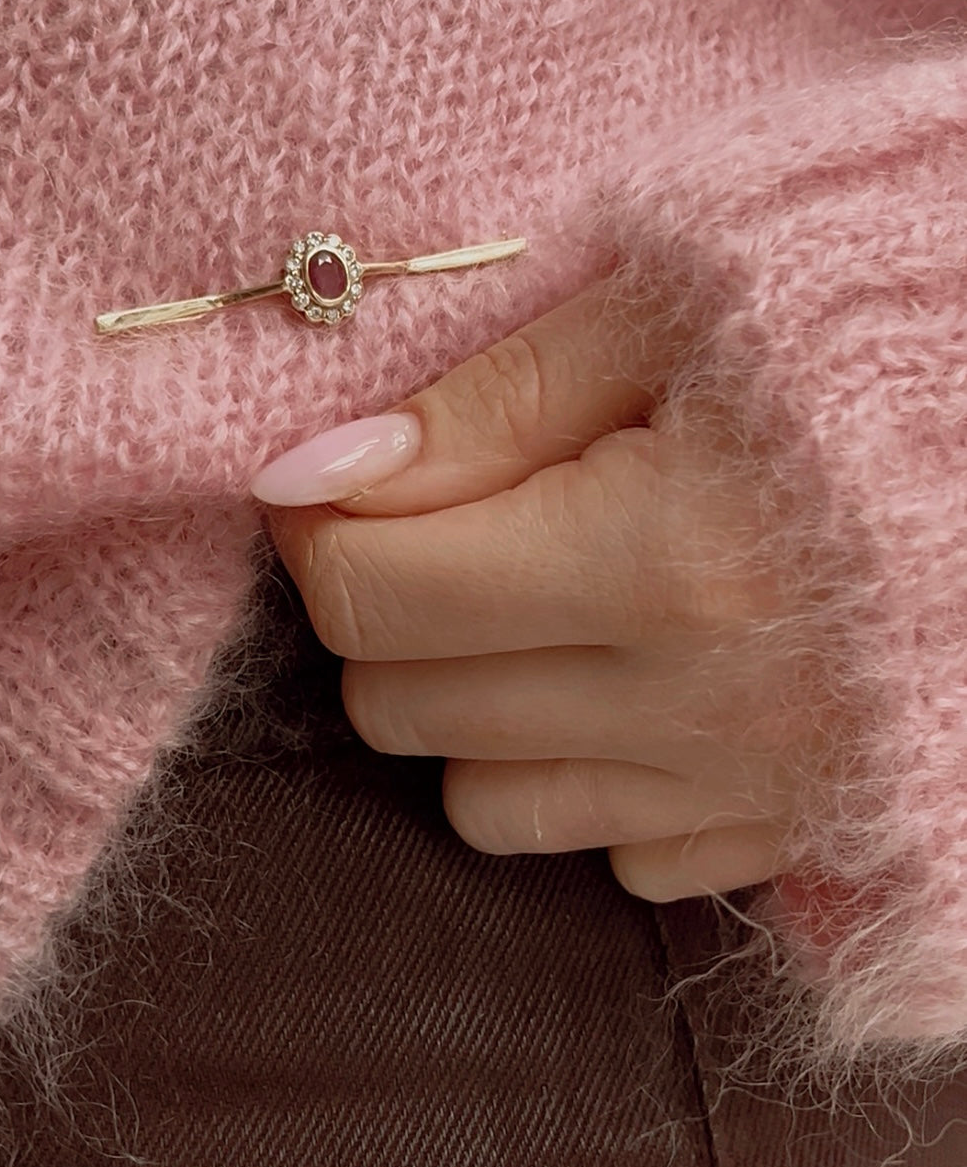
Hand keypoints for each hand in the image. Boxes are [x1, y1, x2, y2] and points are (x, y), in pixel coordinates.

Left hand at [251, 276, 818, 902]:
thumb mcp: (672, 310)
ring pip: (485, 804)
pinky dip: (587, 774)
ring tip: (548, 598)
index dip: (325, 531)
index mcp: (663, 561)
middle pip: (406, 709)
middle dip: (392, 611)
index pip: (375, 597)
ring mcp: (755, 789)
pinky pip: (612, 855)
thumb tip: (311, 475)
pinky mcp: (797, 833)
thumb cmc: (856, 331)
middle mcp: (703, 707)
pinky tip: (640, 673)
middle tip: (453, 521)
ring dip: (475, 704)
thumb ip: (486, 403)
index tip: (338, 483)